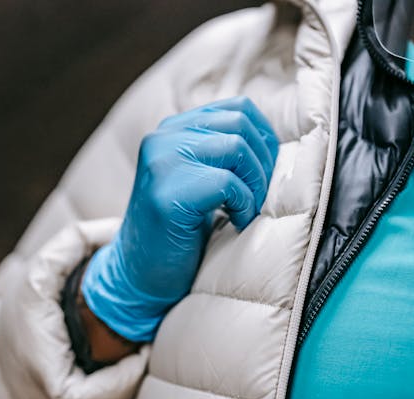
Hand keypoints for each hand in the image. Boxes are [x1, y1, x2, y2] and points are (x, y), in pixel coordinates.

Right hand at [82, 96, 278, 341]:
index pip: (236, 108)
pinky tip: (235, 223)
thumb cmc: (178, 231)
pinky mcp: (167, 194)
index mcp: (171, 131)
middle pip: (239, 124)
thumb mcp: (198, 179)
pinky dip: (244, 204)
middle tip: (259, 196)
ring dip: (256, 183)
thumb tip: (273, 141)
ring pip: (236, 147)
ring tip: (248, 209)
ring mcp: (161, 163)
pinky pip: (227, 182)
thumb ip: (220, 152)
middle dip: (264, 161)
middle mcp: (162, 139)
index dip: (264, 137)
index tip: (266, 171)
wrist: (139, 275)